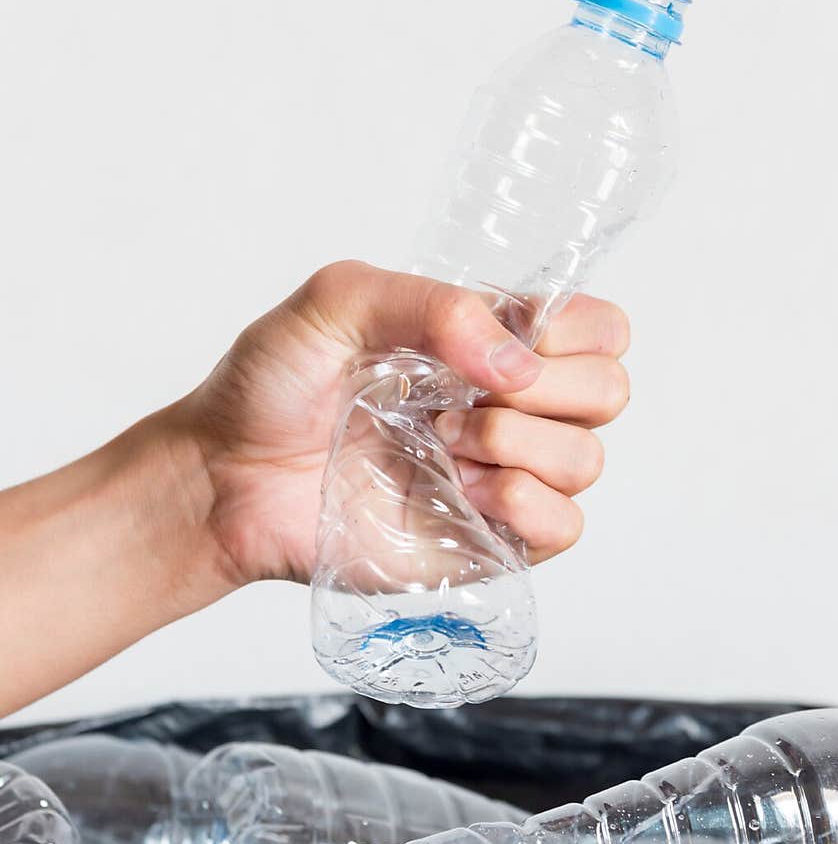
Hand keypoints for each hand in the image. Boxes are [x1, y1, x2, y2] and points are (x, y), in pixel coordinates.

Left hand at [184, 260, 629, 587]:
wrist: (223, 477)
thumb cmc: (271, 385)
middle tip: (462, 397)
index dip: (578, 329)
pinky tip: (465, 491)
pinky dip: (526, 505)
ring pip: (588, 460)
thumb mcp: (337, 301)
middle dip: (548, 388)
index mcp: (488, 343)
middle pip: (609, 392)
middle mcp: (508, 408)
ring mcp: (501, 479)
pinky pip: (564, 528)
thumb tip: (516, 361)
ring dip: (518, 445)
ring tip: (442, 445)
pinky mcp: (487, 542)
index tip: (517, 337)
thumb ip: (431, 303)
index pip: (599, 327)